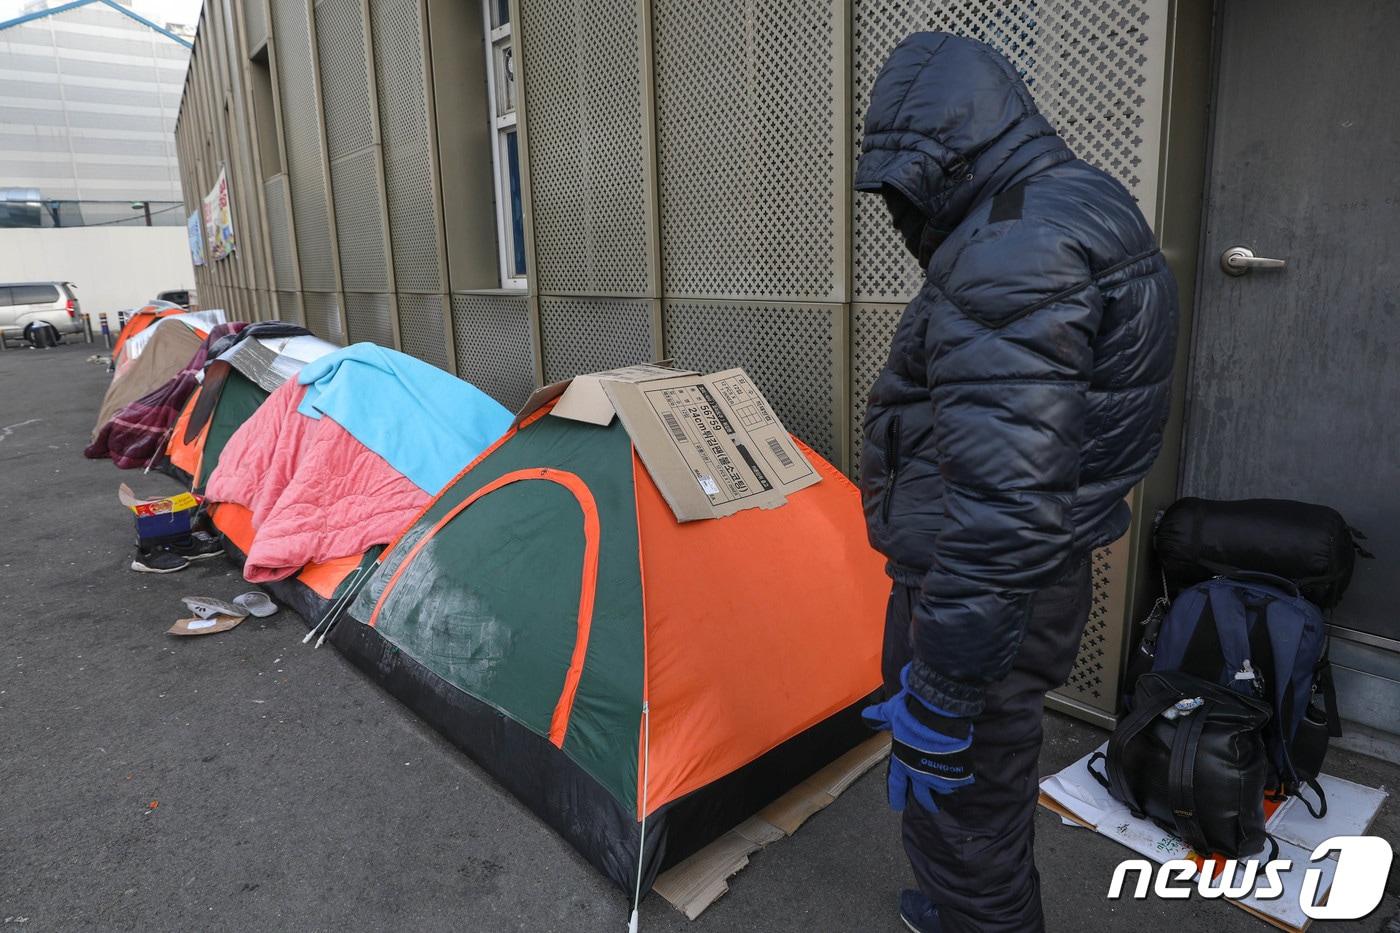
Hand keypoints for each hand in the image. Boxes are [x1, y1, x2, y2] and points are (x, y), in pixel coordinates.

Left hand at [862, 663, 974, 811]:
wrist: (938, 711)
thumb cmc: (910, 713)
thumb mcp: (891, 712)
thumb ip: (880, 717)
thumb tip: (866, 716)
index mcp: (902, 762)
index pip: (896, 784)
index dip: (896, 795)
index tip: (897, 806)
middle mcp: (919, 773)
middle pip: (922, 795)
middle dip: (925, 802)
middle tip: (929, 806)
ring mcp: (939, 774)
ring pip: (941, 789)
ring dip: (942, 788)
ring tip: (946, 788)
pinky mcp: (956, 771)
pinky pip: (958, 781)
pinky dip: (958, 780)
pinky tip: (959, 777)